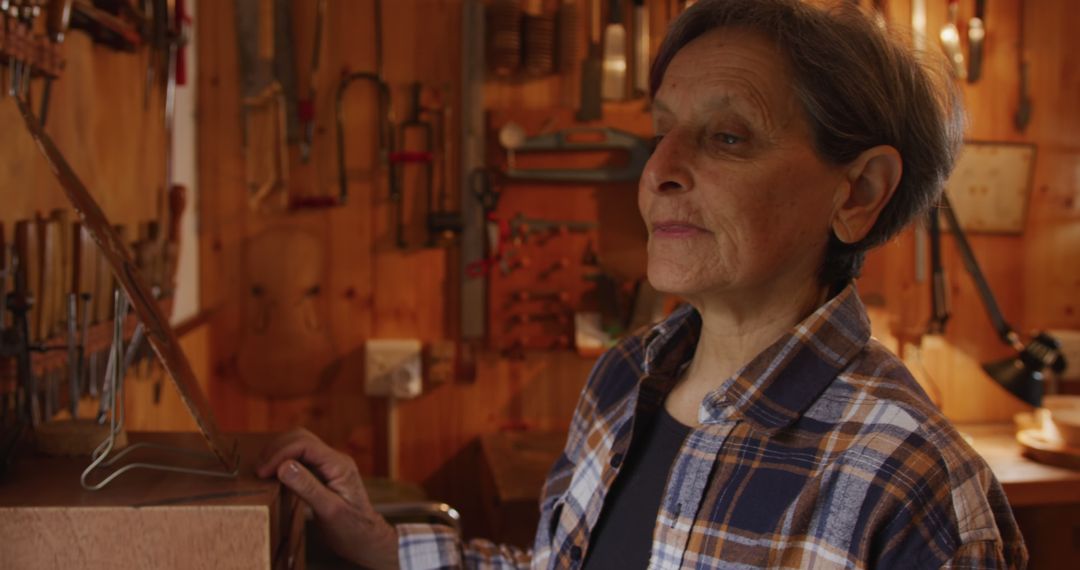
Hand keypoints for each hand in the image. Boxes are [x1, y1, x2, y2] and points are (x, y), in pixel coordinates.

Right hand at [257, 428, 398, 568]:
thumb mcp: (328, 510)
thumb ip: (307, 487)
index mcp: (339, 464)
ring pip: (299, 444)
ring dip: (279, 452)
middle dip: (277, 449)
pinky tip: (274, 474)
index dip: (280, 453)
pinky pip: (300, 458)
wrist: (364, 538)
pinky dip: (284, 461)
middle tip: (259, 470)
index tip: (263, 472)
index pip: (305, 444)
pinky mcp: (322, 472)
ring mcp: (329, 464)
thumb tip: (283, 466)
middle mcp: (334, 459)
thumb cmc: (351, 528)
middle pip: (301, 438)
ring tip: (263, 470)